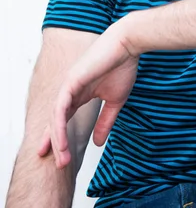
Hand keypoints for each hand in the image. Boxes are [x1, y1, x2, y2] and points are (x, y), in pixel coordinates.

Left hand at [37, 23, 138, 168]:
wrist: (128, 45)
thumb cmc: (123, 66)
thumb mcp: (115, 101)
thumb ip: (105, 121)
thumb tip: (97, 143)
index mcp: (79, 94)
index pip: (65, 119)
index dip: (60, 138)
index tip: (61, 158)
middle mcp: (70, 90)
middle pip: (56, 121)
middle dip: (54, 143)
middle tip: (58, 164)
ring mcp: (68, 85)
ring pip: (56, 117)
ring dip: (57, 139)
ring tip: (61, 158)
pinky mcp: (71, 81)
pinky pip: (60, 107)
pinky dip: (59, 125)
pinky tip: (61, 140)